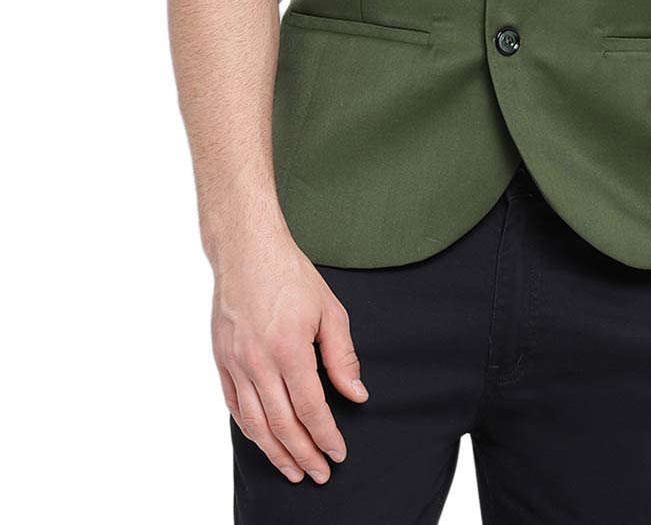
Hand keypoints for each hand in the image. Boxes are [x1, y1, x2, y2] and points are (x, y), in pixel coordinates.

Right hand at [211, 231, 368, 483]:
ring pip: (255, 424)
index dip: (326, 437)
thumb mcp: (330, 310)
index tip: (338, 453)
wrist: (247, 251)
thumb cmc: (290, 276)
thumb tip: (355, 395)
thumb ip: (342, 357)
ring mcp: (236, 363)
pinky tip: (264, 441)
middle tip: (319, 473)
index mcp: (289, 349)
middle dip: (303, 455)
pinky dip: (250, 430)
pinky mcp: (221, 360)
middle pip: (283, 425)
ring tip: (293, 470)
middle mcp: (258, 362)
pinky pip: (234, 406)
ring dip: (275, 452)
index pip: (310, 409)